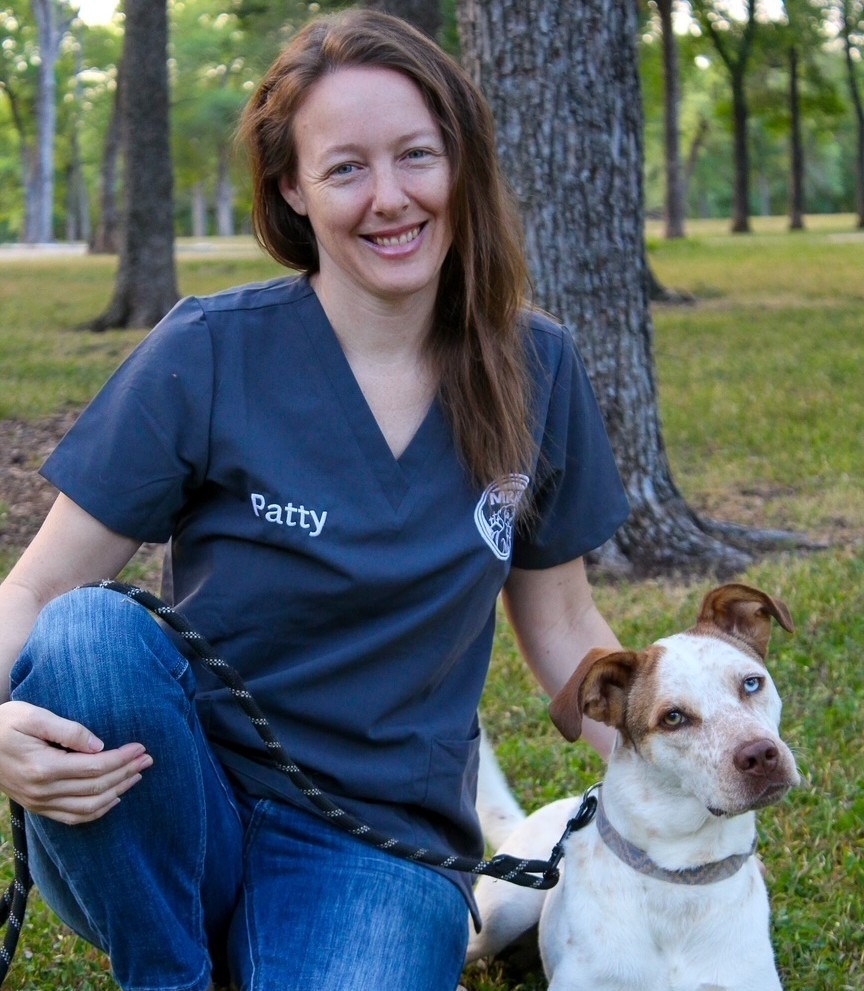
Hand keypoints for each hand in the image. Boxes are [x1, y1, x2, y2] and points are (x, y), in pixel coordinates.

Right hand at [0, 701, 152, 824]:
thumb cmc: (4, 724)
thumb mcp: (32, 716)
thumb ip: (67, 730)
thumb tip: (99, 745)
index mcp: (43, 767)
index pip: (94, 768)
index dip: (121, 758)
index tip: (141, 747)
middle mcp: (42, 790)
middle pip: (96, 788)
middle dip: (126, 773)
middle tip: (149, 759)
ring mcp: (39, 802)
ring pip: (89, 807)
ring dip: (118, 792)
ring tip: (137, 775)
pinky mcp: (37, 806)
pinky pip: (73, 817)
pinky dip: (97, 811)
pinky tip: (114, 798)